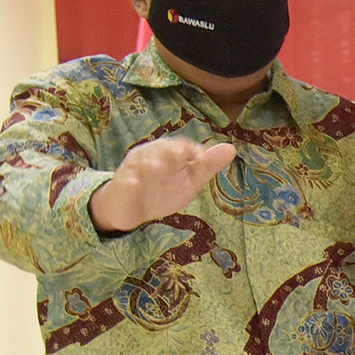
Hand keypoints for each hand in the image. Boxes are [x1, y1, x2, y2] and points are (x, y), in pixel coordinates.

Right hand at [89, 135, 234, 233]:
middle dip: (172, 151)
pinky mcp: (122, 183)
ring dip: (151, 162)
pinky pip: (125, 181)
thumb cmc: (163, 190)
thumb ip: (207, 166)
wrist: (132, 209)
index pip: (182, 145)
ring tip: (159, 167)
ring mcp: (134, 168)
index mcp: (168, 153)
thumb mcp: (190, 180)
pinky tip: (135, 183)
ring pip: (142, 161)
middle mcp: (151, 155)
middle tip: (185, 155)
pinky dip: (130, 181)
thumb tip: (231, 149)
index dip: (193, 150)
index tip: (205, 159)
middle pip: (161, 148)